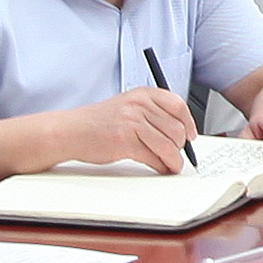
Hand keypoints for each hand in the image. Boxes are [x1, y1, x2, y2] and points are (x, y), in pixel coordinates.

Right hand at [76, 89, 199, 171]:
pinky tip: (160, 168)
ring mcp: (132, 123)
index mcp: (142, 94)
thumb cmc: (98, 122)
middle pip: (176, 128)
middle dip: (181, 146)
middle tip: (178, 154)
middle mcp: (139, 105)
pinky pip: (154, 157)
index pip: (178, 105)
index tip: (191, 135)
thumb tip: (180, 133)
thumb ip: (152, 114)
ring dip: (174, 160)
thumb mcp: (128, 107)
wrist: (71, 131)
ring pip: (168, 145)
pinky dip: (162, 166)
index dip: (189, 123)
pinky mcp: (125, 142)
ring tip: (172, 165)